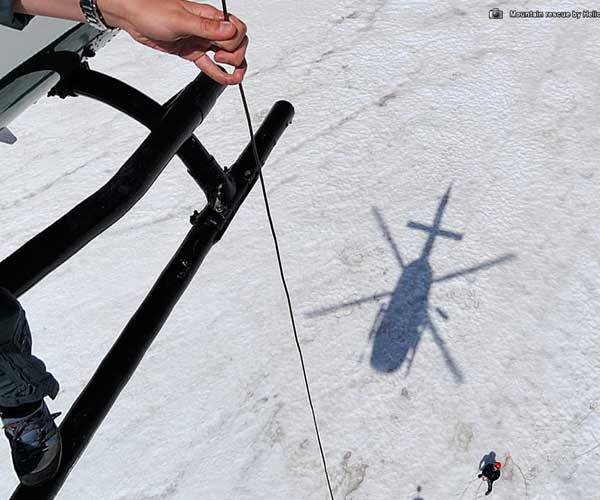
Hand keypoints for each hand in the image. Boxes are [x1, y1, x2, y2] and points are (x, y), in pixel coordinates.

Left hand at [98, 0, 247, 84]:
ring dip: (234, 66)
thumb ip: (206, 27)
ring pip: (227, 55)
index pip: (236, 31)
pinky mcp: (192, 51)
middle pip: (236, 44)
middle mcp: (208, 29)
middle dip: (235, 55)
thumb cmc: (152, 10)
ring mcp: (201, 41)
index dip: (234, 43)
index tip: (219, 49)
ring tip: (232, 76)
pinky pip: (210, 64)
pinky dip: (219, 73)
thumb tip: (229, 31)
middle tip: (220, 59)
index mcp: (210, 16)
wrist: (133, 16)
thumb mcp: (180, 19)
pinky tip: (224, 79)